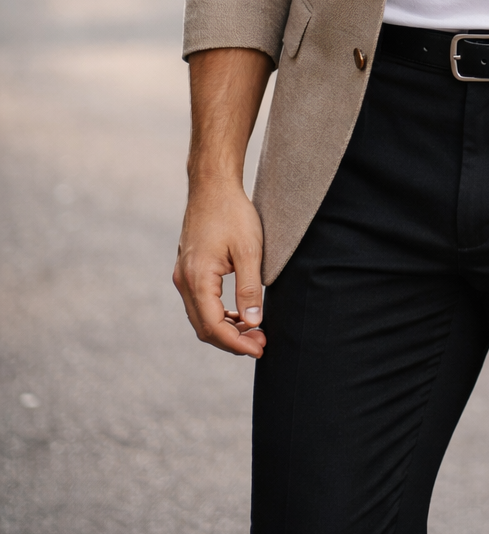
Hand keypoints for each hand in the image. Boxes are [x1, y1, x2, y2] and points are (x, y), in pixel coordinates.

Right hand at [173, 177, 266, 357]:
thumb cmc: (233, 213)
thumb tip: (253, 323)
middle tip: (261, 343)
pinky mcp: (187, 270)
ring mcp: (182, 275)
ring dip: (226, 329)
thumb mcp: (249, 250)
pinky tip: (239, 314)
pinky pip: (200, 303)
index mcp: (197, 278)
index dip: (237, 343)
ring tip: (254, 331)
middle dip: (232, 341)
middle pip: (204, 327)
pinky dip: (218, 314)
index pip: (214, 326)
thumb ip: (249, 288)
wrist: (212, 185)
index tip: (260, 348)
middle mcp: (183, 280)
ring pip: (201, 317)